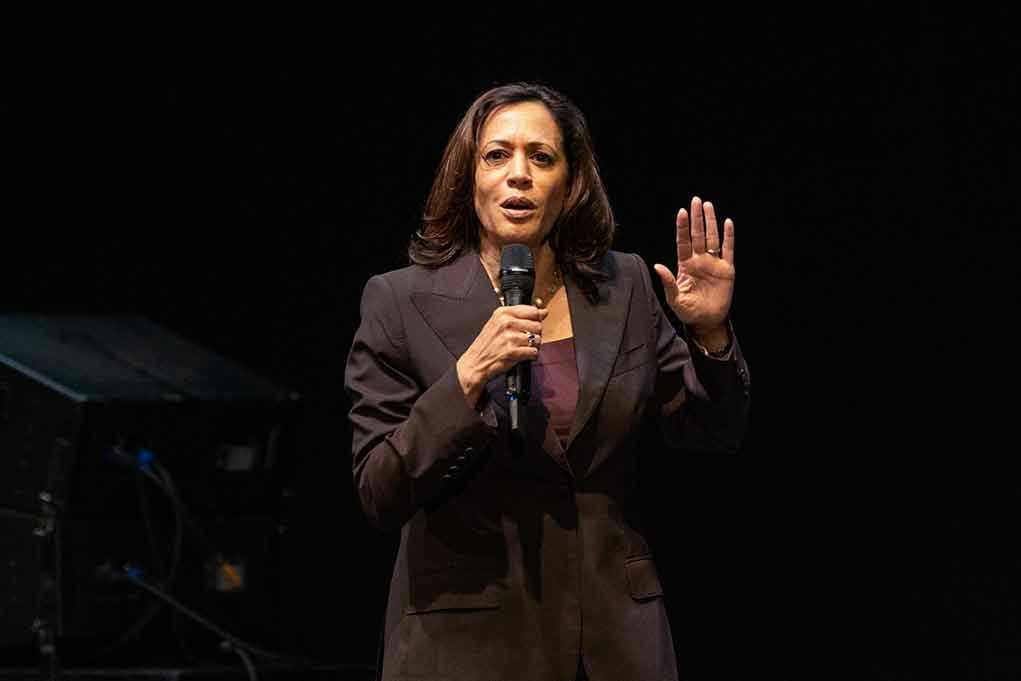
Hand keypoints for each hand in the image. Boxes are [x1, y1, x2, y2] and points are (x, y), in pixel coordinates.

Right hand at [456, 305, 548, 406]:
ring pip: (537, 339)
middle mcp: (506, 323)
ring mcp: (509, 337)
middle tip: (524, 340)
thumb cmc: (487, 344)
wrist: (475, 363)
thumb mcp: (498, 323)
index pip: (533, 311)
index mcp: (503, 313)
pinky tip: (522, 355)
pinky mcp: (512, 352)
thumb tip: (543, 312)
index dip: (536, 319)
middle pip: (538, 325)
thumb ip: (521, 315)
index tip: (532, 324)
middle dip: (535, 334)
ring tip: (522, 348)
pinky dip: (531, 356)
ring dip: (533, 346)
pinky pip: (534, 352)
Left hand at [653, 196, 734, 333]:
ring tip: (707, 205)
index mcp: (685, 265)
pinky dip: (728, 237)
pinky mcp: (726, 269)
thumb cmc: (689, 311)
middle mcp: (699, 260)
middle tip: (695, 200)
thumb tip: (657, 266)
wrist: (707, 321)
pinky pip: (728, 249)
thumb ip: (668, 283)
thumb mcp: (675, 299)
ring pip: (712, 238)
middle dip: (696, 218)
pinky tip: (727, 223)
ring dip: (710, 222)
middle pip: (698, 235)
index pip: (683, 242)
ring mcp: (713, 263)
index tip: (681, 213)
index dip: (682, 228)